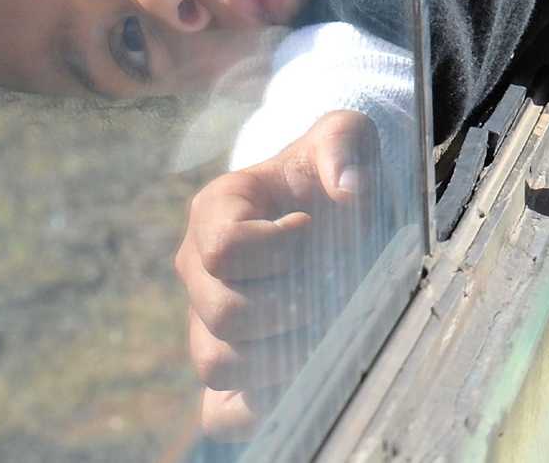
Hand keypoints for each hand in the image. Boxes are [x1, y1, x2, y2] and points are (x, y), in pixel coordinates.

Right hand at [173, 110, 381, 439]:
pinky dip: (259, 408)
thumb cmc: (336, 168)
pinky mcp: (228, 371)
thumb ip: (344, 146)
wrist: (337, 205)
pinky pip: (221, 413)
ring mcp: (207, 323)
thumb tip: (349, 191)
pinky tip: (305, 379)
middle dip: (290, 304)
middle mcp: (198, 270)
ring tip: (325, 323)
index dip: (277, 247)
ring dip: (281, 352)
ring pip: (218, 362)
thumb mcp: (348, 135)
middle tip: (329, 285)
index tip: (312, 229)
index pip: (225, 248)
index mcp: (215, 210)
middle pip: (223, 312)